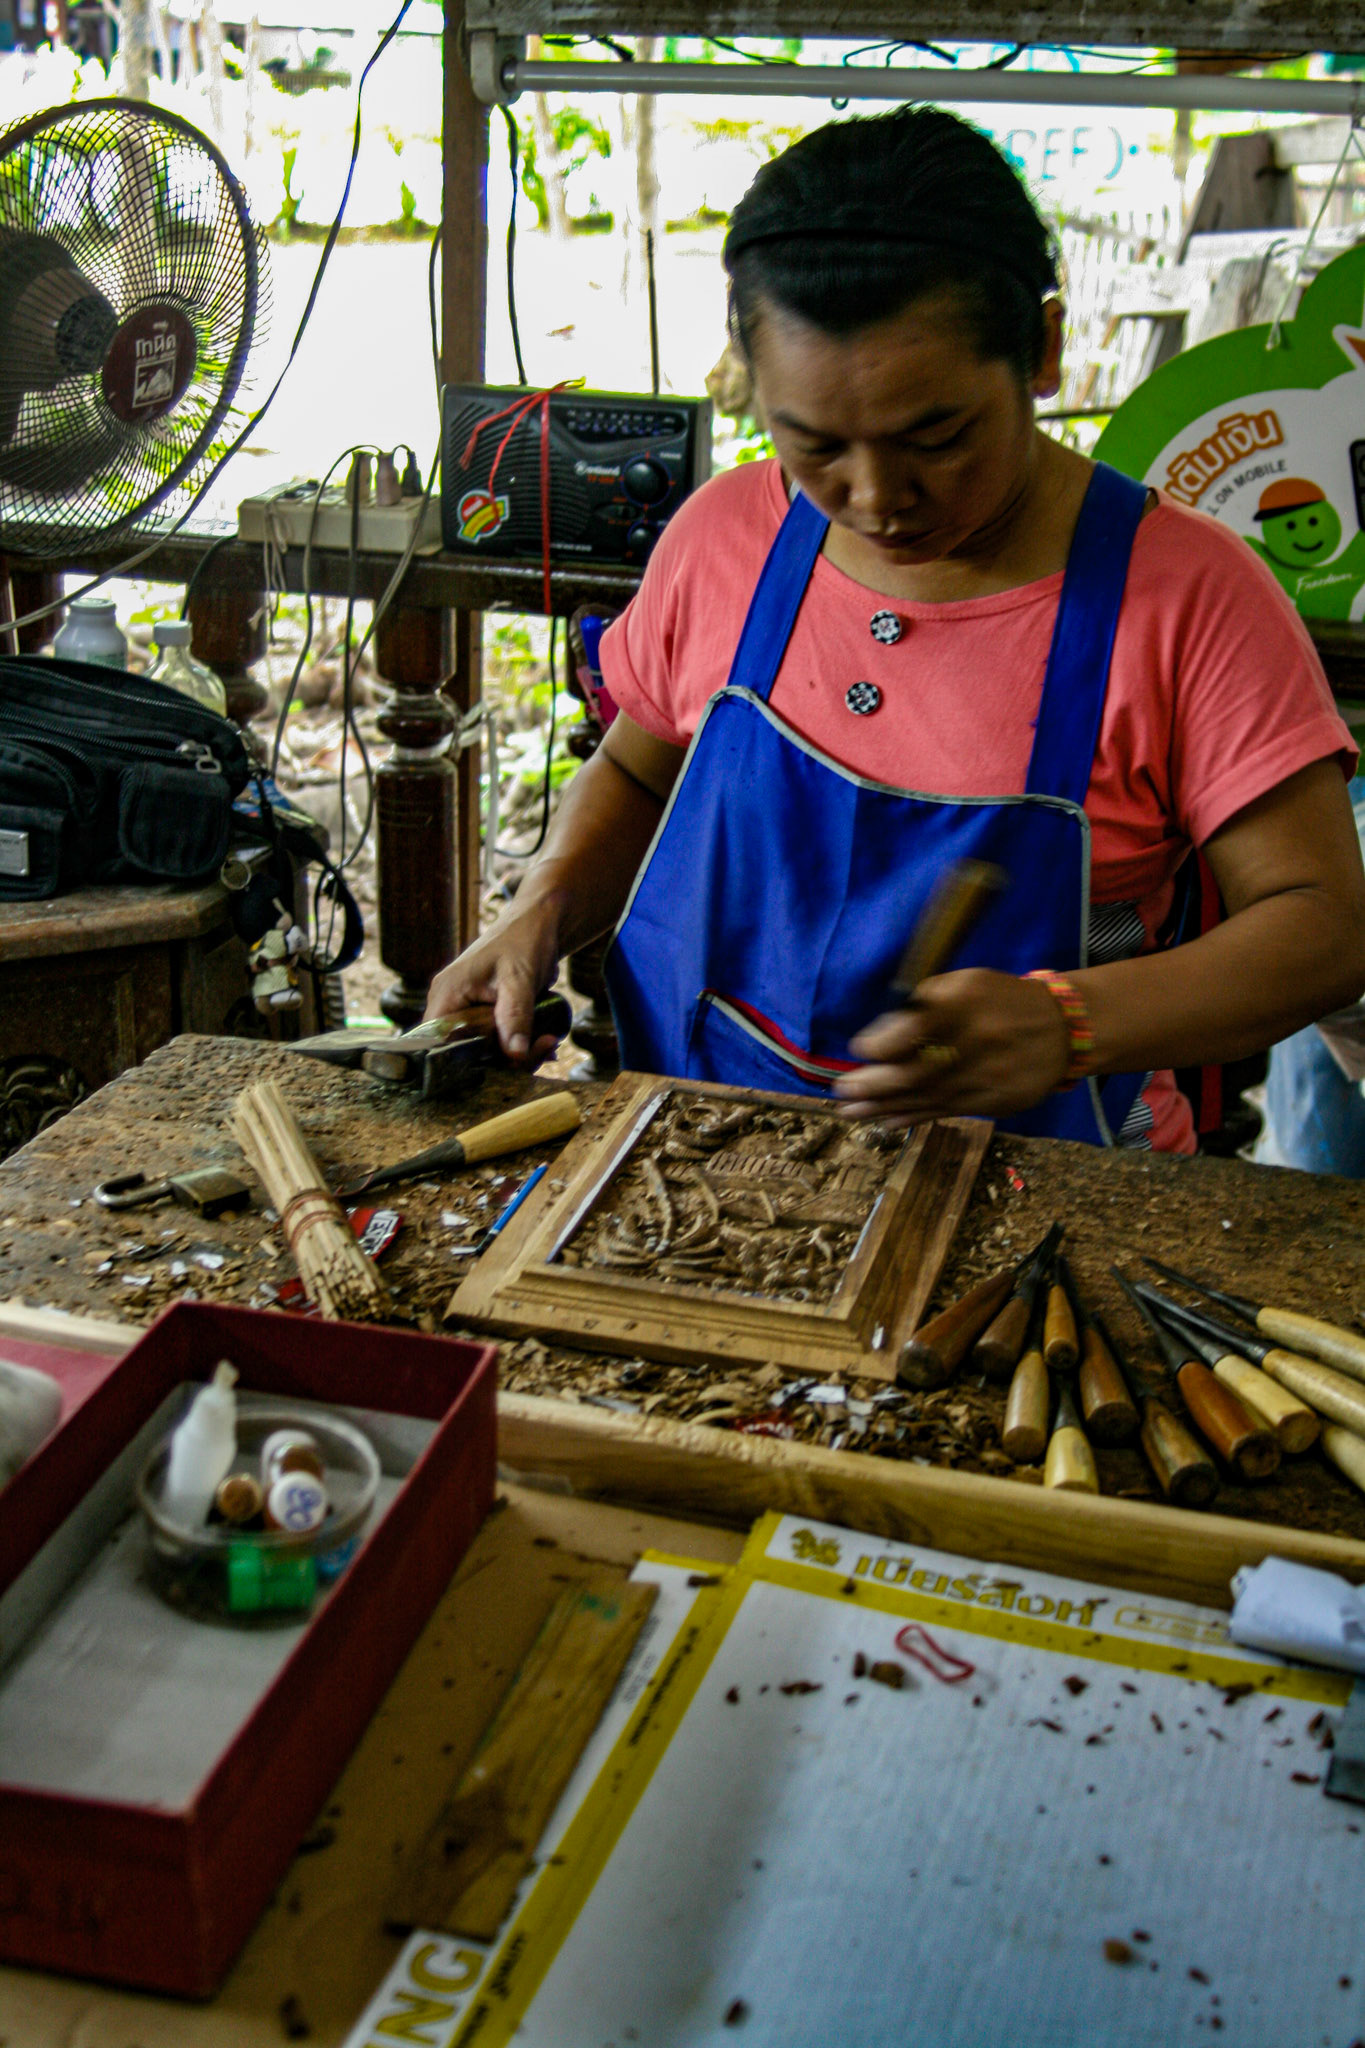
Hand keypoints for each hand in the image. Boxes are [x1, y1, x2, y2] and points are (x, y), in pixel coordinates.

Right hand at [423, 893, 566, 1062]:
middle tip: (543, 1050)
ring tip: (549, 1042)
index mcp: (446, 996)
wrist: (538, 923)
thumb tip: (515, 1057)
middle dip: (504, 1060)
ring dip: (516, 1055)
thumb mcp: (520, 980)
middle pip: (464, 1054)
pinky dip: (518, 1046)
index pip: (439, 1045)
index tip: (509, 1063)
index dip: (468, 1063)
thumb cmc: (524, 940)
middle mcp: (449, 1006)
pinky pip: (495, 1041)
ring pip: (483, 1051)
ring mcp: (465, 1012)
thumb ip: (515, 1018)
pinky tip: (545, 1042)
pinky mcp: (483, 1016)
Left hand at [833, 969, 1071, 1124]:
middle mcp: (978, 1044)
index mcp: (967, 1005)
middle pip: (917, 1071)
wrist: (1062, 1030)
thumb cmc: (999, 1000)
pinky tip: (885, 1123)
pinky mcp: (994, 1103)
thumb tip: (878, 1036)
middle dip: (873, 1084)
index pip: (918, 1027)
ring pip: (926, 1097)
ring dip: (883, 1107)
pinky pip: (945, 1112)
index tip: (860, 1048)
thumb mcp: (965, 983)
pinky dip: (912, 1118)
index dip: (884, 1042)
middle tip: (841, 1090)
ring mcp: (988, 1078)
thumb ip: (923, 1004)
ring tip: (850, 1112)